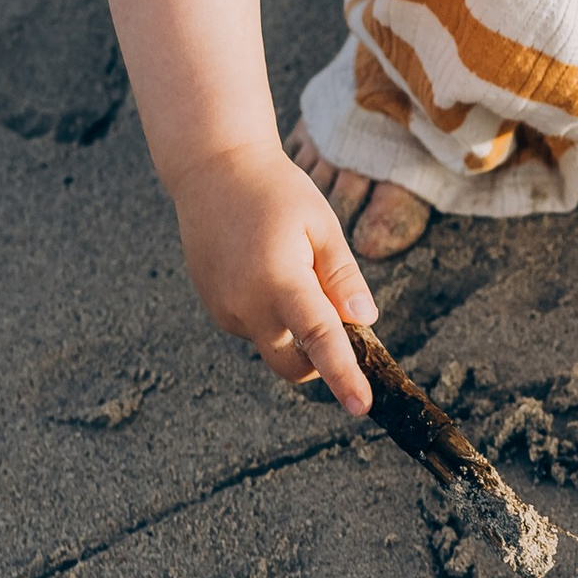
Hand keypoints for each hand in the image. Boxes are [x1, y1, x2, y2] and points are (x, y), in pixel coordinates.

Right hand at [168, 141, 379, 414]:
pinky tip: (266, 270)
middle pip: (292, 366)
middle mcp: (247, 305)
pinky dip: (271, 317)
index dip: (343, 376)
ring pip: (273, 346)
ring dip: (293, 332)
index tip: (361, 406)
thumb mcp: (321, 225)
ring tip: (291, 267)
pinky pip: (253, 330)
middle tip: (339, 326)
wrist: (212, 171)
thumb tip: (364, 320)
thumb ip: (343, 277)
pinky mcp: (214, 308)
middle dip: (318, 364)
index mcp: (281, 281)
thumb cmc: (275, 192)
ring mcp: (225, 310)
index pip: (320, 341)